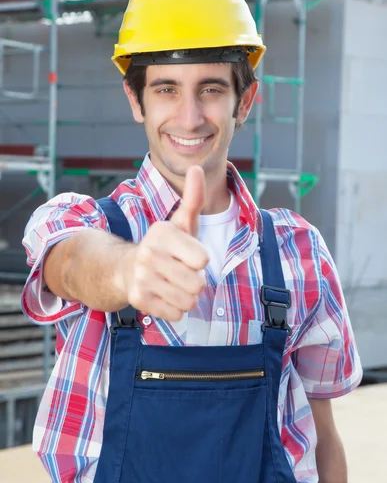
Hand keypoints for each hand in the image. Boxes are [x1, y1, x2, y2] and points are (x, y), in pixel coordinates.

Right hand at [124, 166, 208, 320]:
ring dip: (186, 296)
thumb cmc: (165, 246)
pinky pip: (176, 315)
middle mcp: (148, 254)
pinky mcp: (138, 300)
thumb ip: (193, 198)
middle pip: (198, 284)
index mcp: (161, 233)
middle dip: (195, 281)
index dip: (200, 259)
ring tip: (173, 283)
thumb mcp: (180, 222)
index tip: (187, 254)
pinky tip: (164, 295)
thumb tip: (198, 167)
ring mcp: (141, 278)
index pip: (202, 260)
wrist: (126, 268)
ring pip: (188, 301)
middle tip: (181, 272)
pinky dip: (175, 309)